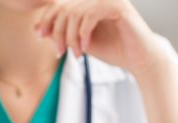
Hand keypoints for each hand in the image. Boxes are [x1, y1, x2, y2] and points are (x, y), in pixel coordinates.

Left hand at [36, 0, 163, 76]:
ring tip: (76, 54)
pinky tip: (85, 47)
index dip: (47, 18)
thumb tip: (37, 28)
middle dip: (58, 31)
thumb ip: (63, 35)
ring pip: (76, 12)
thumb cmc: (115, 52)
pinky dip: (84, 34)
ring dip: (71, 37)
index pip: (61, 4)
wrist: (139, 61)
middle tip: (59, 52)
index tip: (40, 35)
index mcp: (90, 2)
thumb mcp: (82, 44)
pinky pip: (90, 16)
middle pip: (65, 7)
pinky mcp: (118, 6)